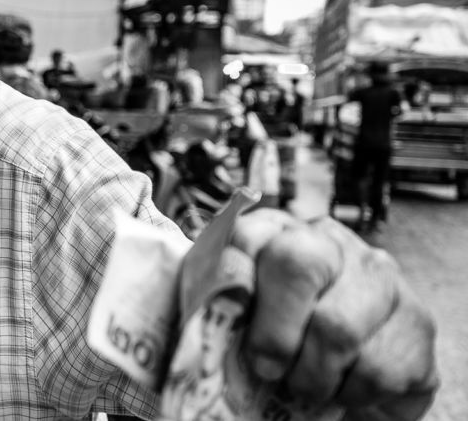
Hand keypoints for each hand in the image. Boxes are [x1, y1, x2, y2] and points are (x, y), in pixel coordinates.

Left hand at [234, 209, 437, 419]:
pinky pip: (378, 368)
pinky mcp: (417, 322)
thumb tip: (210, 307)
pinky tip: (342, 386)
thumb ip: (220, 305)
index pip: (249, 233)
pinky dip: (351, 394)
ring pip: (339, 327)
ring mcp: (381, 278)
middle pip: (298, 263)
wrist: (345, 381)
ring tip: (303, 385)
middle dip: (274, 331)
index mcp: (279, 234)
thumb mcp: (238, 319)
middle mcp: (332, 243)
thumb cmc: (280, 346)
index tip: (227, 317)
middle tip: (266, 368)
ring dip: (311, 375)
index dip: (232, 275)